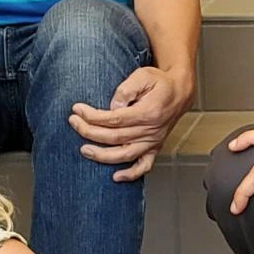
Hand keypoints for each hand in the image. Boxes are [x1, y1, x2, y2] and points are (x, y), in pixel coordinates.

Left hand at [69, 65, 192, 181]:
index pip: (114, 119)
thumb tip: (113, 107)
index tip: (77, 110)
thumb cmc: (160, 83)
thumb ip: (126, 90)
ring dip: (102, 155)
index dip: (92, 116)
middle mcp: (151, 131)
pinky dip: (131, 174)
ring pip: (125, 155)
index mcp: (148, 113)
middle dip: (89, 132)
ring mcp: (153, 141)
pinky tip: (116, 177)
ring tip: (84, 150)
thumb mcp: (143, 76)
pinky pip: (145, 166)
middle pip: (115, 137)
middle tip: (73, 122)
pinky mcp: (155, 147)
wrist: (181, 92)